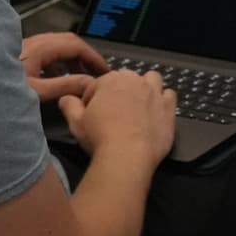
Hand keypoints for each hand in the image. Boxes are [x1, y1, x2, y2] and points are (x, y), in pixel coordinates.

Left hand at [19, 32, 109, 103]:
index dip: (94, 58)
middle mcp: (34, 43)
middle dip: (86, 56)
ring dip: (72, 59)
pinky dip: (59, 62)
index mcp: (40, 48)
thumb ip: (64, 86)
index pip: (77, 46)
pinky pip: (46, 53)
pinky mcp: (20, 55)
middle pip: (69, 42)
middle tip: (96, 70)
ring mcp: (26, 47)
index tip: (104, 69)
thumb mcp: (36, 92)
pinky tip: (57, 77)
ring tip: (80, 76)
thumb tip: (87, 82)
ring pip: (57, 46)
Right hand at [57, 68, 176, 165]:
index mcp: (111, 80)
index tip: (91, 114)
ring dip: (145, 88)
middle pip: (125, 80)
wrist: (128, 155)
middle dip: (119, 92)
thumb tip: (66, 98)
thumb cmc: (100, 137)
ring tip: (137, 106)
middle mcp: (135, 81)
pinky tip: (155, 112)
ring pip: (151, 80)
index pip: (98, 84)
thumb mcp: (76, 122)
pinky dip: (163, 100)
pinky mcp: (169, 107)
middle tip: (113, 113)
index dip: (93, 99)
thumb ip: (70, 106)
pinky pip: (169, 95)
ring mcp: (155, 92)